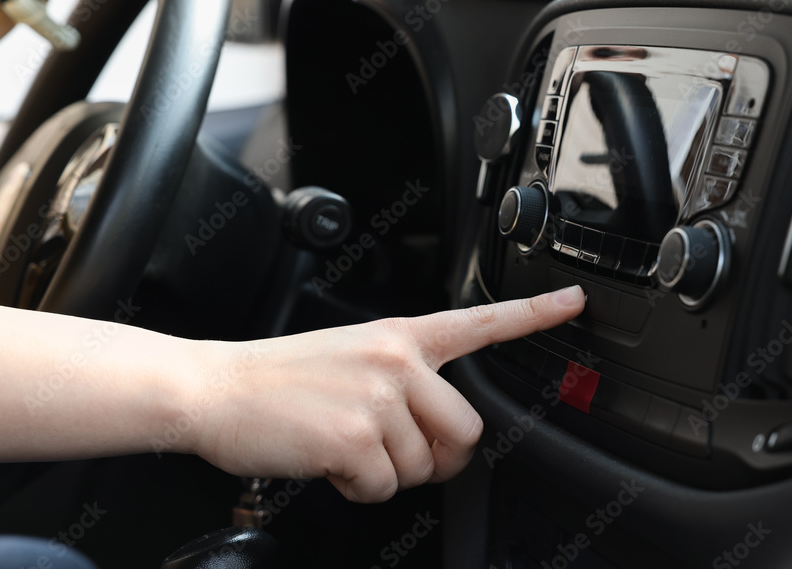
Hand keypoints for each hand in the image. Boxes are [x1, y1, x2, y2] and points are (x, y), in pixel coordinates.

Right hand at [189, 286, 584, 502]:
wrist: (216, 389)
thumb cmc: (281, 379)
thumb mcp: (352, 355)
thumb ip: (404, 379)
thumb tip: (439, 434)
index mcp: (401, 337)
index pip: (480, 322)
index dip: (535, 315)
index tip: (575, 301)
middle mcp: (398, 361)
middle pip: (467, 431)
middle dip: (437, 457)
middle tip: (393, 451)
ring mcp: (379, 398)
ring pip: (424, 467)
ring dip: (388, 473)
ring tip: (345, 447)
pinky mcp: (355, 437)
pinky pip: (385, 489)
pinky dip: (359, 489)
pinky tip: (328, 462)